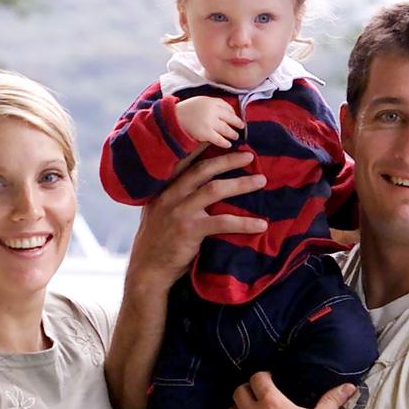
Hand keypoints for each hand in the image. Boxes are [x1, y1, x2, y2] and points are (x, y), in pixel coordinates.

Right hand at [128, 151, 266, 289]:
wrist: (147, 270)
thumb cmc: (157, 243)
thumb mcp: (158, 213)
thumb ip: (173, 198)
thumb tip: (196, 187)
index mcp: (162, 189)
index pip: (184, 162)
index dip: (203, 147)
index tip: (222, 138)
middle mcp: (169, 196)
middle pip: (202, 169)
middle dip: (227, 160)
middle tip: (249, 155)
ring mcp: (179, 212)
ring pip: (214, 190)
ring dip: (240, 184)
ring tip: (260, 180)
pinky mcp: (190, 230)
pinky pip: (222, 222)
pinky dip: (244, 223)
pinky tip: (260, 225)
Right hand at [176, 96, 245, 146]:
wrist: (173, 119)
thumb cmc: (185, 111)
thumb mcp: (199, 102)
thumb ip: (211, 105)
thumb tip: (225, 112)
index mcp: (211, 101)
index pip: (227, 106)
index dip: (233, 113)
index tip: (235, 116)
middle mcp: (212, 110)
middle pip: (230, 118)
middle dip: (237, 123)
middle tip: (241, 126)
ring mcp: (210, 122)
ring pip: (227, 129)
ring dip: (233, 134)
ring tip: (236, 136)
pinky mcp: (206, 133)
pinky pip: (219, 139)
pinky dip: (225, 142)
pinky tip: (228, 144)